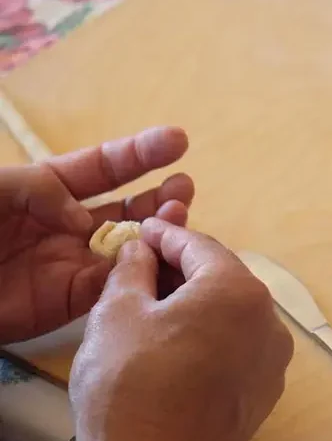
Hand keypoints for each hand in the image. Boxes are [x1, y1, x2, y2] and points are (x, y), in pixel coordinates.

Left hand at [0, 126, 193, 343]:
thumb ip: (38, 191)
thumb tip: (83, 220)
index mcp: (49, 190)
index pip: (104, 167)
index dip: (140, 153)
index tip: (178, 141)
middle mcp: (70, 225)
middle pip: (127, 208)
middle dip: (159, 196)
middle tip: (184, 190)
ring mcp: (73, 262)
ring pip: (130, 247)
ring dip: (157, 234)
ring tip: (179, 220)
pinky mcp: (71, 300)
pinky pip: (114, 286)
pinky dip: (139, 275)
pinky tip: (158, 262)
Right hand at [69, 219, 293, 440]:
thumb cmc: (128, 385)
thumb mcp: (117, 312)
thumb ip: (133, 268)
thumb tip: (142, 248)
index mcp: (238, 290)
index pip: (200, 246)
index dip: (166, 235)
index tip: (144, 233)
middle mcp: (270, 319)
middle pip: (224, 278)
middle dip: (186, 269)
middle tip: (147, 268)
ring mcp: (275, 358)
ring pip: (235, 313)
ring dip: (202, 303)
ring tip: (162, 307)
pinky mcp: (269, 390)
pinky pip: (242, 345)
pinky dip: (216, 335)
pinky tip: (184, 346)